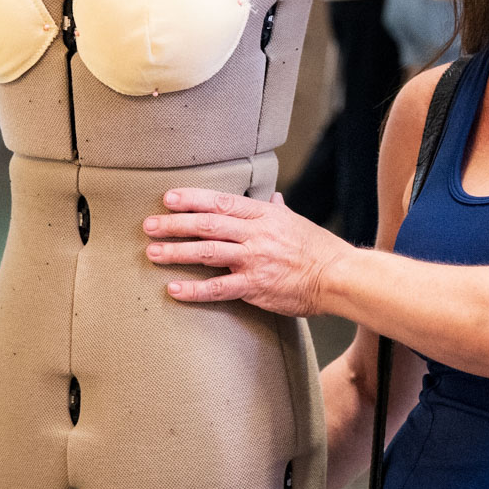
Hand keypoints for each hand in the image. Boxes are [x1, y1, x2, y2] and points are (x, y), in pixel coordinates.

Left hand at [144, 188, 351, 313]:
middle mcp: (256, 234)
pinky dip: (194, 290)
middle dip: (175, 224)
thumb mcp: (296, 222)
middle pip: (207, 224)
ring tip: (153, 253)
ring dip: (177, 252)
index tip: (169, 198)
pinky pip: (219, 288)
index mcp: (263, 215)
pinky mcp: (255, 286)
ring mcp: (254, 260)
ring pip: (207, 253)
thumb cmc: (318, 249)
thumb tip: (273, 198)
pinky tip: (174, 290)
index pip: (221, 202)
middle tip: (150, 225)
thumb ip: (277, 210)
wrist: (338, 277)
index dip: (192, 198)